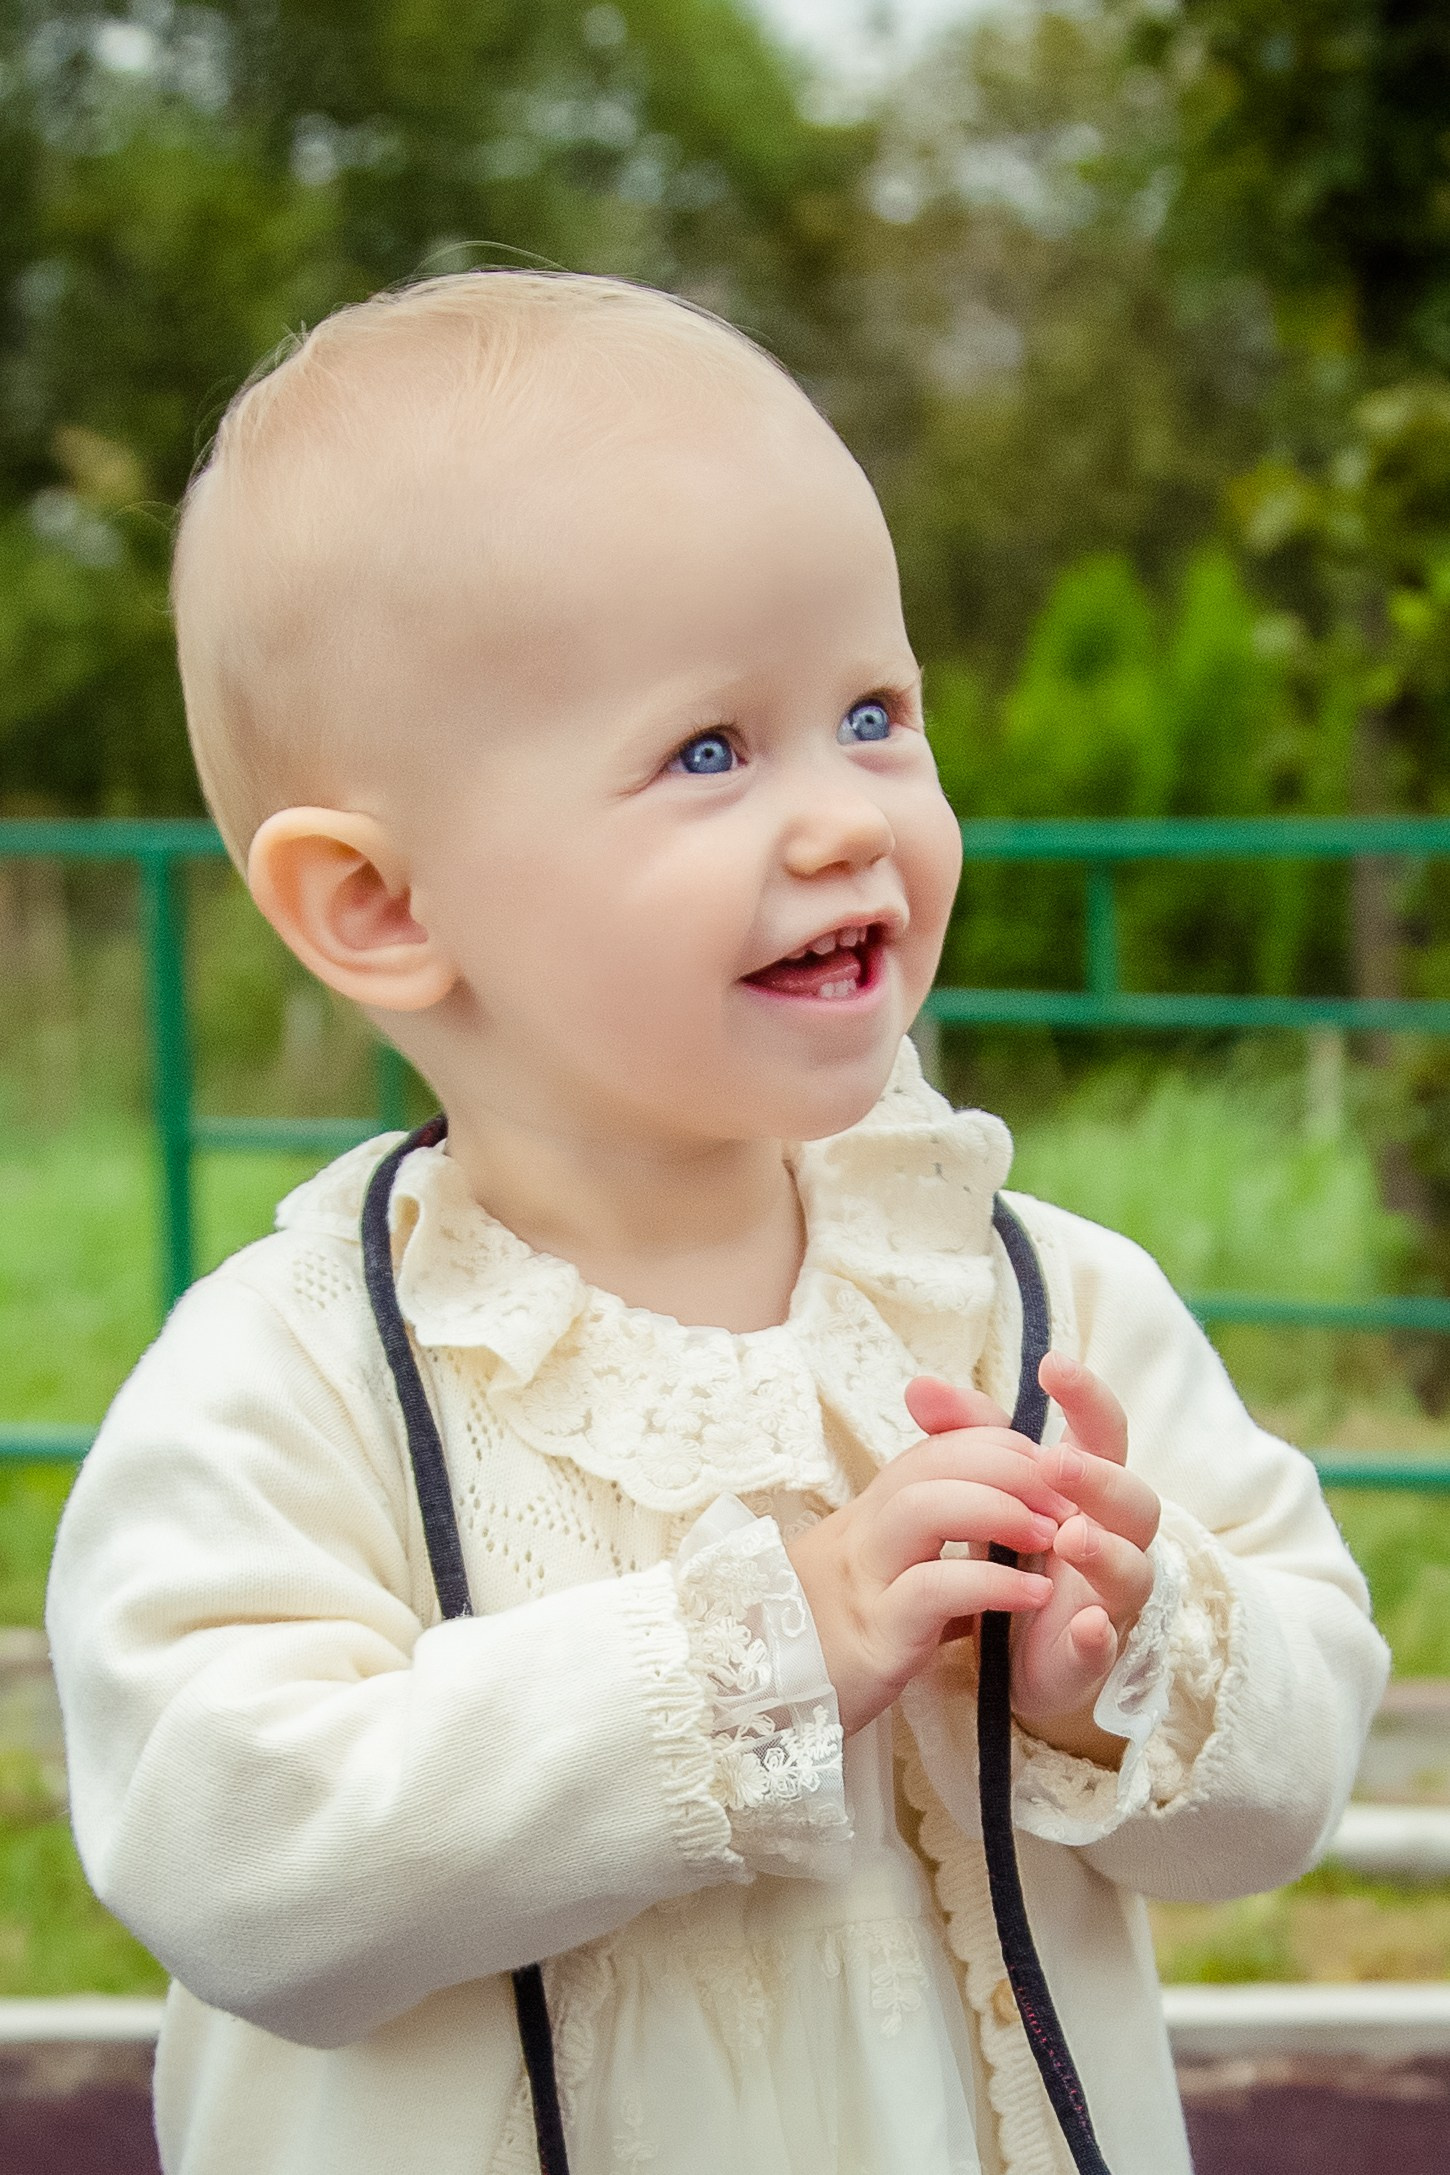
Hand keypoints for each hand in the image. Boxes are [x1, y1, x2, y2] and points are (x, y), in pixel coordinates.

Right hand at [787, 1386, 1073, 1737]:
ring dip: (998, 1508)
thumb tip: (988, 1524)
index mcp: (870, 1517)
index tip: (1044, 1464)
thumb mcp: (883, 1579)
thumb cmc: (832, 1640)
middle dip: (1006, 1465)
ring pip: (922, 1508)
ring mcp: (865, 1582)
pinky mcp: (874, 1636)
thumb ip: (926, 1548)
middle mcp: (862, 1536)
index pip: (932, 1450)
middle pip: (930, 1464)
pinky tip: (1033, 1594)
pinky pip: (931, 1590)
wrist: (765, 1699)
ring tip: (1050, 1534)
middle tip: (1062, 1494)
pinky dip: (991, 1584)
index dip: (993, 1446)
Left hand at [904, 1357, 1161, 1765]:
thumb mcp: (986, 1488)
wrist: (1009, 1651)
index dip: (1087, 1397)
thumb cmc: (1013, 1552)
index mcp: (1089, 1489)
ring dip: (1106, 1551)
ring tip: (1069, 1539)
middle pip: (1135, 1500)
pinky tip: (1086, 1625)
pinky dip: (1100, 1636)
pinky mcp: (1088, 1654)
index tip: (1052, 1365)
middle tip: (1055, 1464)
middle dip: (1100, 1478)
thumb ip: (964, 1436)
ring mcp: (1107, 1599)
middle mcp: (1111, 1538)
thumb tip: (919, 1386)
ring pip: (1132, 1570)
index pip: (1103, 1432)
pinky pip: (1106, 1646)